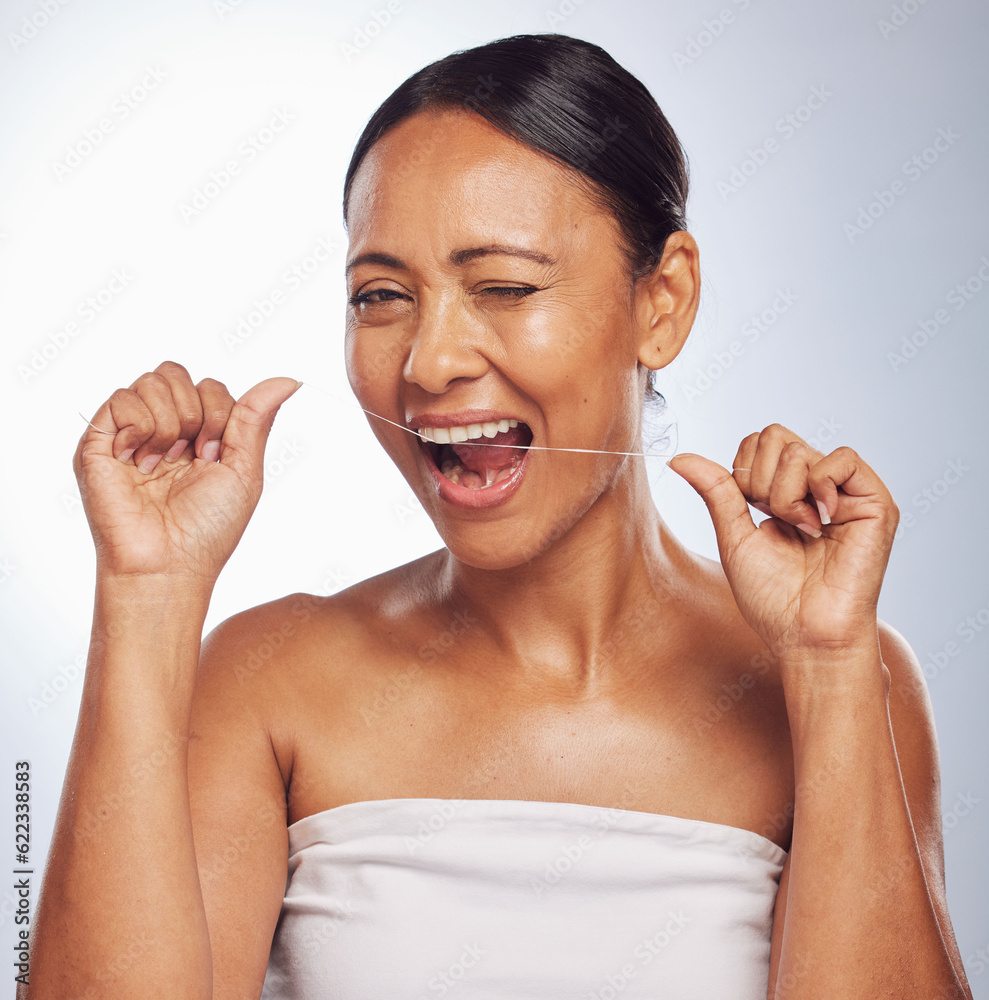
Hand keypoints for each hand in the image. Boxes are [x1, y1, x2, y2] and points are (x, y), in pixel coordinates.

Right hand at [73, 361, 300, 584]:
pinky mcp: (98, 442)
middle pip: (177, 372)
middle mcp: (161, 429)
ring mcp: (128, 433)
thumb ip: (257, 418)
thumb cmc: (208, 529)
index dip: (219, 415)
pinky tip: (140, 461)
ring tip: (164, 463)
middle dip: (195, 413)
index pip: (209, 386)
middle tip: (192, 457)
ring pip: (152, 380)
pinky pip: (121, 398)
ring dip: (169, 422)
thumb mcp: (244, 469)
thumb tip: (289, 379)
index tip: (214, 457)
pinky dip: (140, 427)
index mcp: (196, 435)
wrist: (169, 564)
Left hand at [667, 424, 898, 662]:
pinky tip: (821, 521)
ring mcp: (847, 492)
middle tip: (779, 523)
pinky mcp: (875, 502)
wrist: (804, 634)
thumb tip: (679, 456)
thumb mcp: (734, 535)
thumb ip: (716, 490)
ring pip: (800, 451)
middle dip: (760, 483)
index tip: (754, 514)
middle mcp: (818, 486)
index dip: (744, 473)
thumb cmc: (772, 597)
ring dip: (785, 496)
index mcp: (788, 490)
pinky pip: (842, 459)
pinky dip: (819, 486)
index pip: (758, 442)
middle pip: (775, 436)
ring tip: (802, 531)